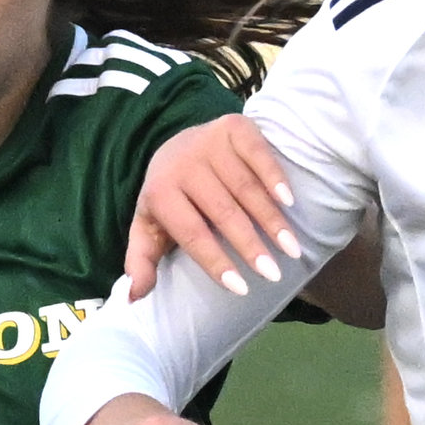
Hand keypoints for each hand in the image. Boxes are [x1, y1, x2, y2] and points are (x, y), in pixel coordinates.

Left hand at [121, 116, 307, 300]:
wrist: (177, 144)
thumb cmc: (169, 198)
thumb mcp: (148, 228)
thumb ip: (140, 261)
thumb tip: (133, 297)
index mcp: (160, 192)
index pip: (192, 233)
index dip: (216, 262)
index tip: (241, 289)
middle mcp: (183, 164)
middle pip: (223, 211)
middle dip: (250, 245)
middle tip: (273, 274)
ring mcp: (209, 142)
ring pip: (245, 186)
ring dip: (271, 219)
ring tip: (291, 248)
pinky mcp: (233, 127)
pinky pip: (258, 154)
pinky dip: (274, 177)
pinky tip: (289, 203)